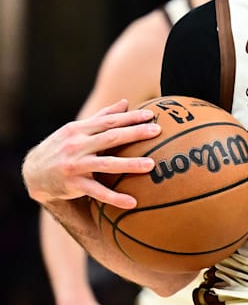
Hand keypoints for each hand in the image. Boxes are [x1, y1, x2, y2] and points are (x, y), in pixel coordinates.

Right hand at [23, 99, 160, 208]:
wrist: (33, 173)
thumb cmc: (62, 147)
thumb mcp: (77, 130)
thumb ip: (102, 117)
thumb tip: (125, 102)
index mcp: (79, 130)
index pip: (109, 121)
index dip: (130, 118)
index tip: (151, 115)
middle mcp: (76, 145)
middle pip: (110, 138)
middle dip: (135, 133)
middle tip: (157, 131)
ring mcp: (75, 165)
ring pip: (106, 164)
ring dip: (129, 164)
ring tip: (151, 165)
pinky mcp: (73, 185)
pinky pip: (97, 192)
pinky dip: (115, 197)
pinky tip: (133, 202)